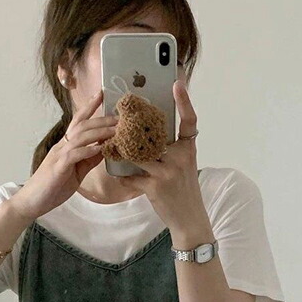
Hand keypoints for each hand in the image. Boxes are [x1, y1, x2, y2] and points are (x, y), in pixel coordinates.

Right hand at [11, 89, 117, 220]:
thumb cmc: (53, 187)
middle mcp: (62, 146)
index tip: (102, 94)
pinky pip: (73, 155)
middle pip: (82, 126)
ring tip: (115, 131)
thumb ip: (88, 160)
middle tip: (120, 116)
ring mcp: (59, 156)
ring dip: (98, 133)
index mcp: (66, 146)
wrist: (32, 202)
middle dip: (102, 119)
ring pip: (79, 137)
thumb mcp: (76, 172)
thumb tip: (104, 150)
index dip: (89, 107)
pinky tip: (99, 149)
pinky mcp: (58, 168)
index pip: (78, 121)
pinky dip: (87, 151)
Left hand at [119, 79, 203, 231]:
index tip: (176, 83)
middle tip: (120, 117)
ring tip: (112, 146)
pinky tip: (117, 172)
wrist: (189, 219)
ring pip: (137, 153)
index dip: (184, 101)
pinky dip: (122, 174)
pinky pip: (131, 175)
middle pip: (153, 134)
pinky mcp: (155, 186)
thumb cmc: (183, 191)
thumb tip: (147, 134)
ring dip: (122, 150)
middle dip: (134, 128)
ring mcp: (168, 171)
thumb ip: (170, 150)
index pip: (189, 120)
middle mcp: (180, 157)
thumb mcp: (184, 166)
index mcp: (188, 149)